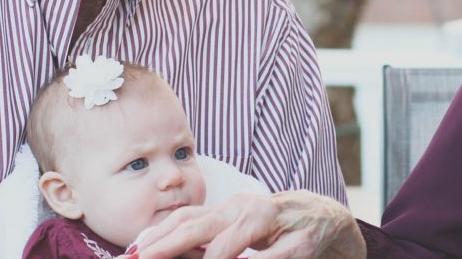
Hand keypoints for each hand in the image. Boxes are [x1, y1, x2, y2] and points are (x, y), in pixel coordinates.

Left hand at [130, 191, 365, 258]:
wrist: (328, 220)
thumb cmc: (277, 226)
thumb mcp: (240, 228)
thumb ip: (210, 235)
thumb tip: (164, 246)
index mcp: (231, 208)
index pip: (188, 218)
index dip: (160, 234)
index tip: (133, 251)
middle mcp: (248, 209)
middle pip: (202, 226)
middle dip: (169, 243)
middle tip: (144, 257)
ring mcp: (274, 223)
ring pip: (231, 241)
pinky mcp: (298, 244)